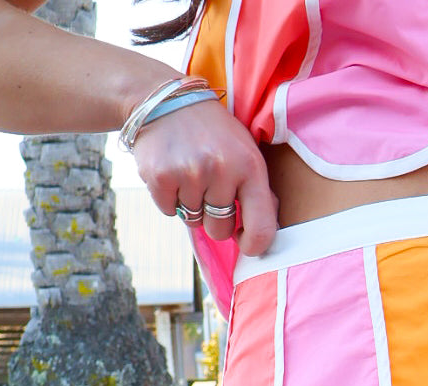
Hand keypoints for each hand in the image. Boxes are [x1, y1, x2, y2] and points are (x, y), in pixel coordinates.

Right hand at [132, 96, 277, 256]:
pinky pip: (169, 211)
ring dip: (191, 205)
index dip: (253, 245)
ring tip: (189, 172)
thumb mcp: (244, 151)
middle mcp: (222, 170)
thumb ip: (258, 190)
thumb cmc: (212, 133)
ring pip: (194, 221)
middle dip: (214, 218)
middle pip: (220, 230)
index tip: (243, 239)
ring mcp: (190, 174)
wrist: (163, 98)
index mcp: (250, 166)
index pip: (261, 230)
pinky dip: (169, 198)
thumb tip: (266, 233)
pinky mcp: (161, 177)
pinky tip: (171, 171)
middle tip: (207, 187)